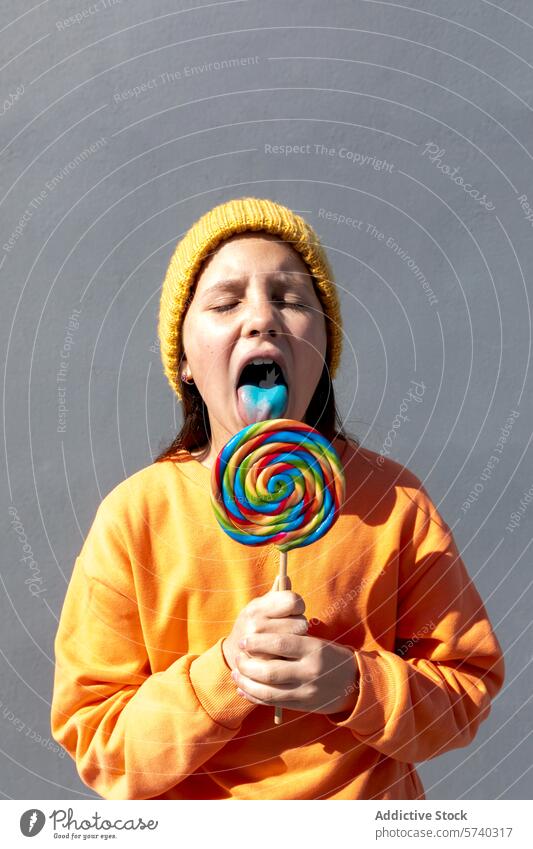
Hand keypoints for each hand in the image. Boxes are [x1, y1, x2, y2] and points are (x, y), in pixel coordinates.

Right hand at [222, 575, 308, 670]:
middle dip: (299, 624)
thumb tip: (286, 576)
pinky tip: (283, 652)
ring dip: (297, 639)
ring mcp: (261, 647)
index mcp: (257, 608)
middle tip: (290, 627)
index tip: (294, 609)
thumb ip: (276, 594)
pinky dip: (292, 654)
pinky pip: (293, 655)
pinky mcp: (267, 664)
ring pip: (299, 639)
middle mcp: (257, 626)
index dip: (298, 604)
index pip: (293, 601)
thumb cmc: (254, 624)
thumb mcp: (260, 606)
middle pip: (301, 622)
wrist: (235, 654)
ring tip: (286, 638)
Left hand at [232, 632, 359, 715]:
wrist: (354, 683)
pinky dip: (253, 696)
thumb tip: (258, 635)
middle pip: (269, 671)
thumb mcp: (316, 642)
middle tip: (237, 656)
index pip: (280, 643)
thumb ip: (291, 641)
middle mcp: (309, 671)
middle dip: (247, 664)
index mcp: (313, 649)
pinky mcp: (301, 705)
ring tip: (236, 673)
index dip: (257, 642)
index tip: (244, 640)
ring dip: (246, 682)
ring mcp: (305, 691)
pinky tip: (243, 689)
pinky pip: (272, 703)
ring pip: (267, 691)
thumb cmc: (330, 656)